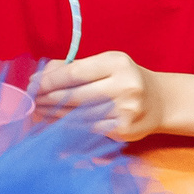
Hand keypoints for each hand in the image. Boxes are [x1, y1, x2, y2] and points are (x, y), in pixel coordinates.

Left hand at [34, 50, 160, 139]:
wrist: (160, 101)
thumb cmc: (124, 79)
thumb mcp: (105, 64)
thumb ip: (74, 67)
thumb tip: (40, 77)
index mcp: (117, 63)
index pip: (75, 73)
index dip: (50, 81)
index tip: (33, 85)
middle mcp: (124, 86)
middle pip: (75, 95)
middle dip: (49, 99)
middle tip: (32, 101)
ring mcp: (126, 110)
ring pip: (80, 114)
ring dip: (55, 114)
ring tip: (39, 112)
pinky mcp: (125, 130)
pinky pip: (89, 128)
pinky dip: (70, 126)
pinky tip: (57, 123)